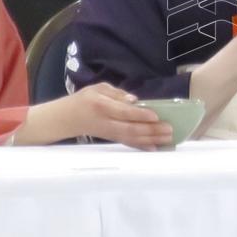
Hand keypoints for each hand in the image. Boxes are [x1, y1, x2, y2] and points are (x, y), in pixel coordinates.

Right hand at [48, 83, 171, 149]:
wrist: (67, 119)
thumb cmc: (84, 100)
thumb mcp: (97, 88)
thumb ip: (116, 93)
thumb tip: (134, 100)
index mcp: (102, 106)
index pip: (123, 112)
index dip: (140, 115)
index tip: (156, 115)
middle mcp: (106, 122)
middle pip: (130, 129)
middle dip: (151, 130)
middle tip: (169, 129)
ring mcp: (109, 133)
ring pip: (131, 138)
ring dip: (151, 139)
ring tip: (168, 138)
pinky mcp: (112, 139)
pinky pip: (128, 143)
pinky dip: (142, 146)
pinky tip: (155, 147)